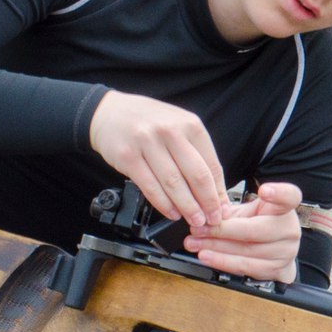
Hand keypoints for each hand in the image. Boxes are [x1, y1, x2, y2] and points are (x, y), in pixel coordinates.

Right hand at [88, 89, 228, 229]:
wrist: (110, 112)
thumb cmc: (148, 122)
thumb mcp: (179, 128)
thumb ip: (197, 155)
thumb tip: (216, 191)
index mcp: (190, 125)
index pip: (212, 164)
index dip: (219, 192)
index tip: (222, 208)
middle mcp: (170, 131)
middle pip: (196, 175)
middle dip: (207, 203)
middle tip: (211, 220)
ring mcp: (147, 143)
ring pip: (173, 183)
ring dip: (187, 207)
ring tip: (194, 219)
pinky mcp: (128, 157)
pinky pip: (150, 186)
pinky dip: (163, 204)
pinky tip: (172, 212)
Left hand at [183, 181, 302, 281]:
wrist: (277, 252)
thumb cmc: (260, 226)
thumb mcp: (249, 212)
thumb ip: (230, 212)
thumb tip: (206, 215)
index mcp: (285, 208)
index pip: (289, 197)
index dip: (278, 193)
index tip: (264, 191)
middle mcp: (290, 229)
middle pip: (254, 230)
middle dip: (221, 230)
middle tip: (198, 228)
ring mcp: (285, 251)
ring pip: (246, 250)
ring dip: (215, 247)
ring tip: (195, 243)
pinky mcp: (275, 269)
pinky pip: (245, 266)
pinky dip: (222, 261)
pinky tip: (207, 256)